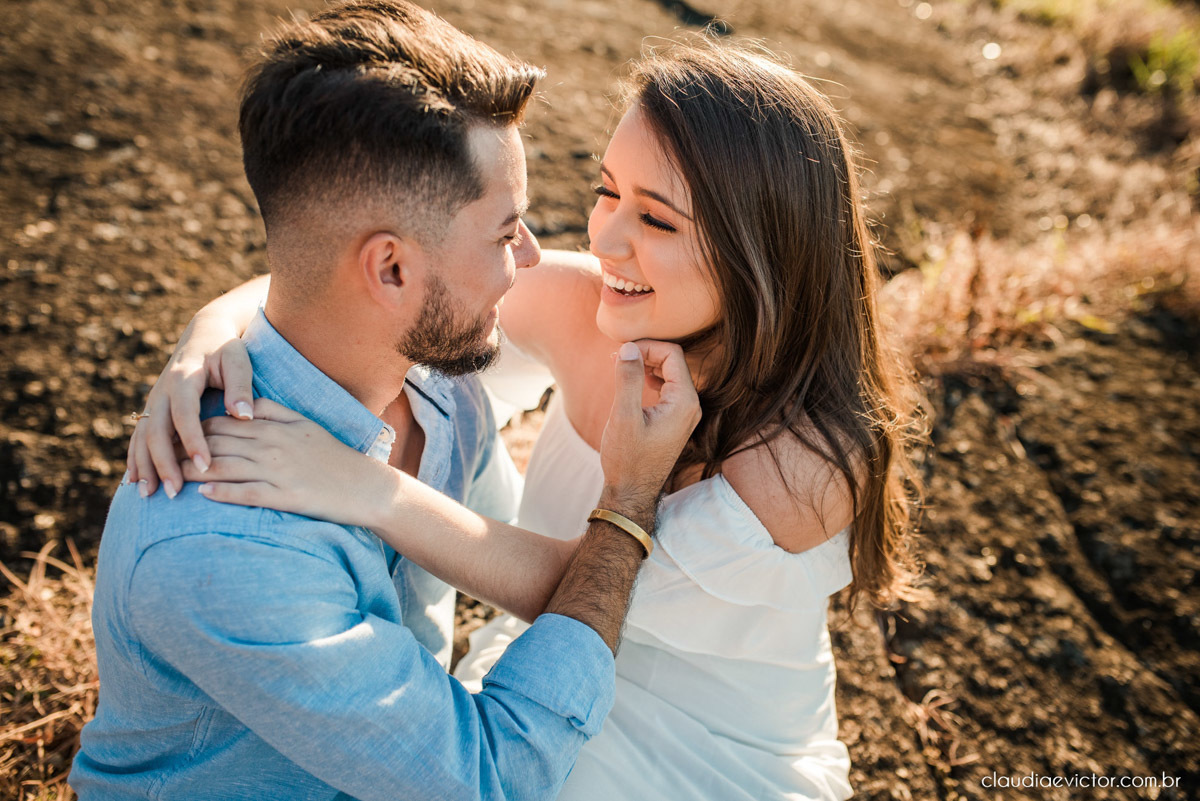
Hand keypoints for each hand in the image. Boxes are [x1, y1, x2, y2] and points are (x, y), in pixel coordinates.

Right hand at [128, 315, 254, 498]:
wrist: (204, 334)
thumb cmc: (226, 349)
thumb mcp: (238, 360)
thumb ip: (240, 386)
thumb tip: (244, 417)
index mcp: (184, 378)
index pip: (185, 414)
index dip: (193, 441)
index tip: (205, 466)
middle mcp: (162, 390)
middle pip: (156, 431)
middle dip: (163, 463)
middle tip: (174, 493)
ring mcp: (154, 400)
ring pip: (142, 437)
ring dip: (144, 466)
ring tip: (148, 495)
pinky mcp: (153, 409)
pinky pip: (139, 436)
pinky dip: (135, 459)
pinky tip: (134, 482)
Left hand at [178, 398, 394, 527]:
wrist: (365, 486)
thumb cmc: (335, 456)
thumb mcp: (305, 423)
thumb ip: (273, 410)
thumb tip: (242, 405)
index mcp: (273, 426)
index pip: (222, 422)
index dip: (191, 426)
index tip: (168, 433)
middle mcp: (271, 446)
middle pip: (216, 443)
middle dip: (182, 449)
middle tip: (155, 455)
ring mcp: (277, 472)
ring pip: (225, 467)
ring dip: (193, 472)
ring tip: (168, 476)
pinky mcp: (285, 497)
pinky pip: (247, 493)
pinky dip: (223, 493)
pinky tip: (202, 494)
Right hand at [599, 341, 700, 515]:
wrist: (632, 492)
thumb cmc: (627, 459)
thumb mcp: (623, 417)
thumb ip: (628, 379)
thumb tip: (629, 348)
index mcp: (684, 402)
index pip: (672, 354)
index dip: (647, 346)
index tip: (621, 352)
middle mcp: (691, 406)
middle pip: (674, 361)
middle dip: (647, 353)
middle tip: (619, 357)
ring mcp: (686, 414)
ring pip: (672, 373)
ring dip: (648, 365)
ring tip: (624, 367)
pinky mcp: (676, 420)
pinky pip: (669, 388)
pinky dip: (652, 378)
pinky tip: (636, 383)